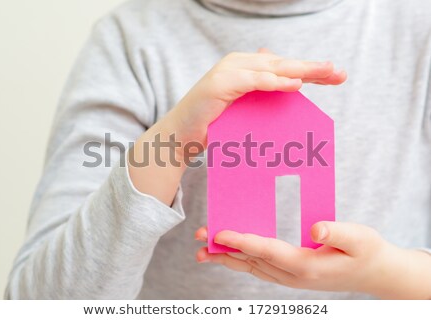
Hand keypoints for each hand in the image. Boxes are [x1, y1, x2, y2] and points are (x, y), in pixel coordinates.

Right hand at [128, 50, 345, 204]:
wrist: (182, 135)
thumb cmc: (213, 124)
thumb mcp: (243, 108)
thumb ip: (261, 94)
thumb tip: (287, 82)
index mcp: (246, 69)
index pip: (283, 67)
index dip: (309, 69)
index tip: (335, 76)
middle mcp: (239, 64)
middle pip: (282, 64)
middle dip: (312, 67)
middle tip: (339, 73)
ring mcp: (229, 71)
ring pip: (272, 68)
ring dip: (301, 70)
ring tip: (326, 72)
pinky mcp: (222, 82)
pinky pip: (254, 81)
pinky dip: (275, 81)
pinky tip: (295, 83)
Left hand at [195, 222, 430, 298]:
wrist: (375, 273)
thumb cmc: (367, 251)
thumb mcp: (359, 238)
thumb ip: (337, 231)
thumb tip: (315, 227)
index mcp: (306, 266)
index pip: (266, 251)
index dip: (242, 242)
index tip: (219, 233)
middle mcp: (293, 275)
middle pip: (252, 261)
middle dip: (223, 250)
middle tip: (199, 239)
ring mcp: (291, 278)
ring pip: (252, 267)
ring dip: (227, 258)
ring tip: (203, 251)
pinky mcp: (291, 275)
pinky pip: (259, 268)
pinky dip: (241, 261)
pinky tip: (230, 256)